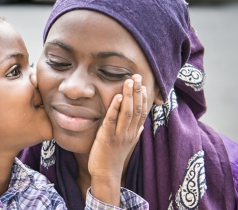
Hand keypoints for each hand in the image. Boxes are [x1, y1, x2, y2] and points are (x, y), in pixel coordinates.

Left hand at [88, 74, 146, 205]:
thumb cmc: (114, 158)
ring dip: (129, 96)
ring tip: (129, 81)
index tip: (144, 86)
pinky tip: (118, 97)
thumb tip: (141, 125)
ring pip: (127, 112)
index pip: (142, 113)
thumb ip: (134, 133)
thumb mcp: (127, 145)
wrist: (106, 175)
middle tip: (137, 76)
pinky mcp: (107, 138)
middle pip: (137, 109)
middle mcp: (129, 133)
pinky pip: (112, 120)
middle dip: (137, 92)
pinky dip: (115, 108)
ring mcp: (119, 135)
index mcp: (133, 133)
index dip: (143, 98)